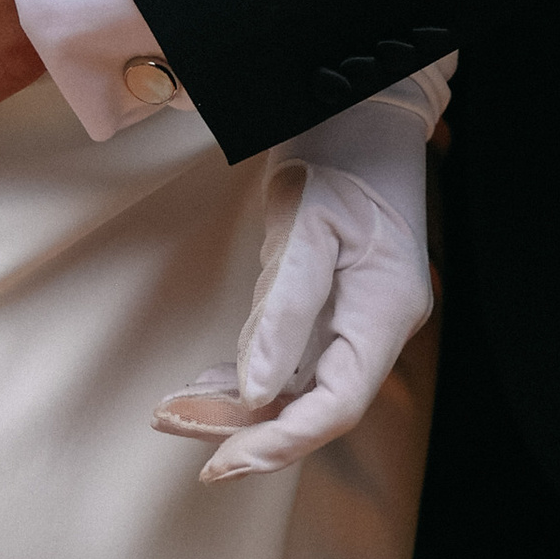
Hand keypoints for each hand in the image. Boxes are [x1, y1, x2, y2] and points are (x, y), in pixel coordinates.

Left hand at [154, 92, 436, 484]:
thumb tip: (254, 391)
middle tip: (175, 427)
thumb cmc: (339, 147)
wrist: (356, 98)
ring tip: (175, 410)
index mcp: (384, 310)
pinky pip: (291, 356)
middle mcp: (375, 324)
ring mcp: (355, 314)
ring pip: (298, 385)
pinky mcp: (331, 301)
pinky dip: (248, 373)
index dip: (279, 441)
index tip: (220, 460)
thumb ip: (282, 308)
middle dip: (245, 427)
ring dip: (239, 404)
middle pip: (313, 403)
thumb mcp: (306, 221)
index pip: (335, 404)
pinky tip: (206, 382)